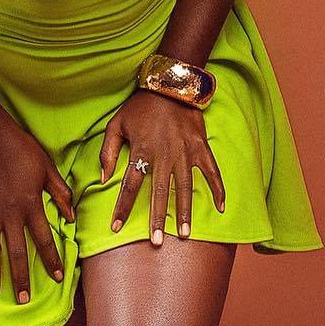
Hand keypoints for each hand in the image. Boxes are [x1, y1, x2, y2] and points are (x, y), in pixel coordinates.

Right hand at [0, 102, 76, 299]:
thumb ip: (60, 193)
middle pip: (18, 252)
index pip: (45, 240)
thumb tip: (71, 216)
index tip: (57, 277)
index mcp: (32, 206)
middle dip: (22, 277)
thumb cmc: (22, 149)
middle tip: (23, 299)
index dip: (52, 259)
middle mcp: (10, 214)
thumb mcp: (47, 169)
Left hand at [100, 89, 225, 245]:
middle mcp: (164, 154)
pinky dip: (218, 189)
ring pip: (185, 187)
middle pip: (158, 193)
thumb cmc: (140, 106)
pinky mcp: (201, 148)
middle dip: (157, 219)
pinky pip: (212, 172)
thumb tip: (103, 178)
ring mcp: (186, 152)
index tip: (115, 228)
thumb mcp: (116, 124)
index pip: (129, 185)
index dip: (121, 208)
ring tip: (184, 234)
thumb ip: (108, 152)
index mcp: (142, 150)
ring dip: (184, 212)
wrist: (170, 84)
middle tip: (156, 242)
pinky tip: (221, 208)